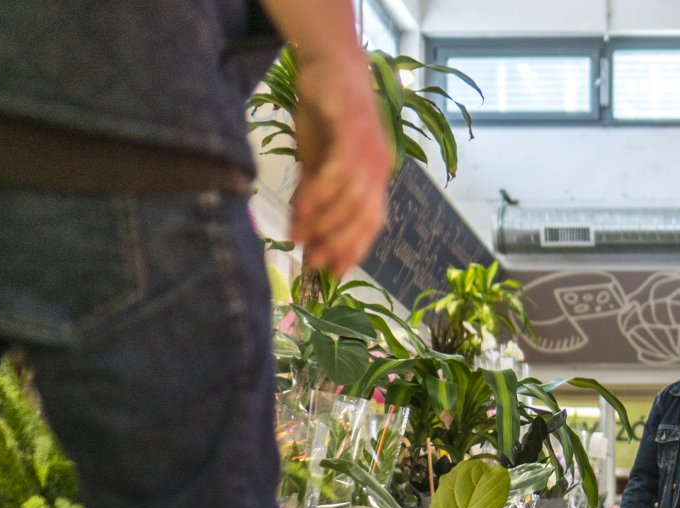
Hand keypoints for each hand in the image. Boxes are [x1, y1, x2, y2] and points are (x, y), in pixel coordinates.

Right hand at [289, 51, 393, 274]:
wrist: (329, 63)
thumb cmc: (324, 112)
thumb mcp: (314, 159)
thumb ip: (311, 193)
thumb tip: (300, 231)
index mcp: (375, 178)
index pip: (370, 224)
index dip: (353, 249)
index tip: (332, 272)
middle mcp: (379, 168)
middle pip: (365, 218)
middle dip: (339, 244)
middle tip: (313, 262)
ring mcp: (370, 151)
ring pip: (353, 200)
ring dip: (326, 223)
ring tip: (300, 236)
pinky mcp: (355, 132)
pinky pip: (340, 173)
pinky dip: (322, 194)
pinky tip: (303, 208)